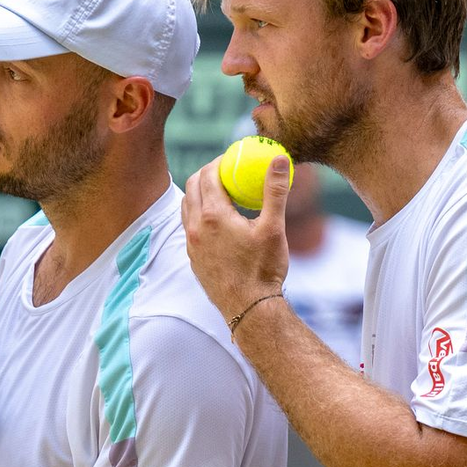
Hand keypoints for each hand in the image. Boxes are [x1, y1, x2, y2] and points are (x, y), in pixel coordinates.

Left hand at [182, 154, 290, 320]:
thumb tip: (280, 159)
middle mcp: (196, 227)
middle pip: (192, 186)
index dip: (220, 161)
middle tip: (226, 170)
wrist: (248, 309)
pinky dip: (199, 214)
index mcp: (213, 215)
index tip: (233, 158)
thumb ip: (275, 190)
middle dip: (207, 172)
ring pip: (187, 206)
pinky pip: (189, 226)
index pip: (208, 175)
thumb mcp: (274, 228)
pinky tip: (218, 221)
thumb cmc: (262, 270)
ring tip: (221, 192)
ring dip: (199, 193)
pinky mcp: (193, 258)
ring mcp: (191, 244)